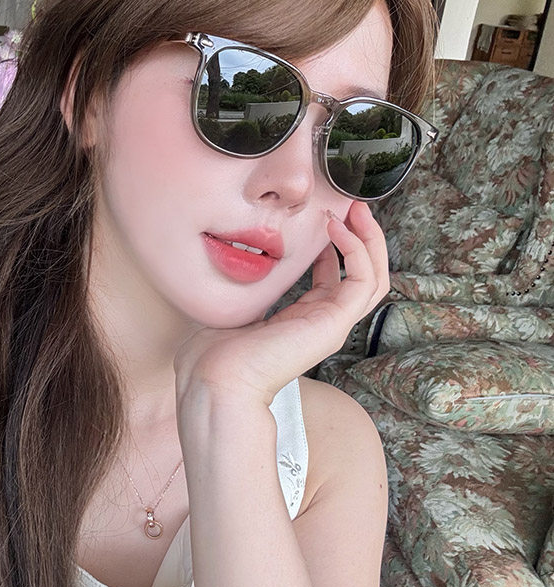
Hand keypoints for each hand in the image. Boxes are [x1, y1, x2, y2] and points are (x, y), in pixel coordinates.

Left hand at [174, 200, 389, 409]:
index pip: (333, 280)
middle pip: (363, 276)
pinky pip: (363, 280)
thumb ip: (246, 288)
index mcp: (301, 320)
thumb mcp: (233, 308)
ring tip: (354, 208)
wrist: (215, 380)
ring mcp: (332, 324)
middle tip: (353, 205)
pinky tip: (335, 228)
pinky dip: (357, 249)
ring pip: (374, 276)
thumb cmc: (213, 354)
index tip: (323, 218)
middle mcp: (322, 322)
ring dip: (369, 238)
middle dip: (362, 237)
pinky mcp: (333, 324)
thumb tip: (237, 263)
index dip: (334, 246)